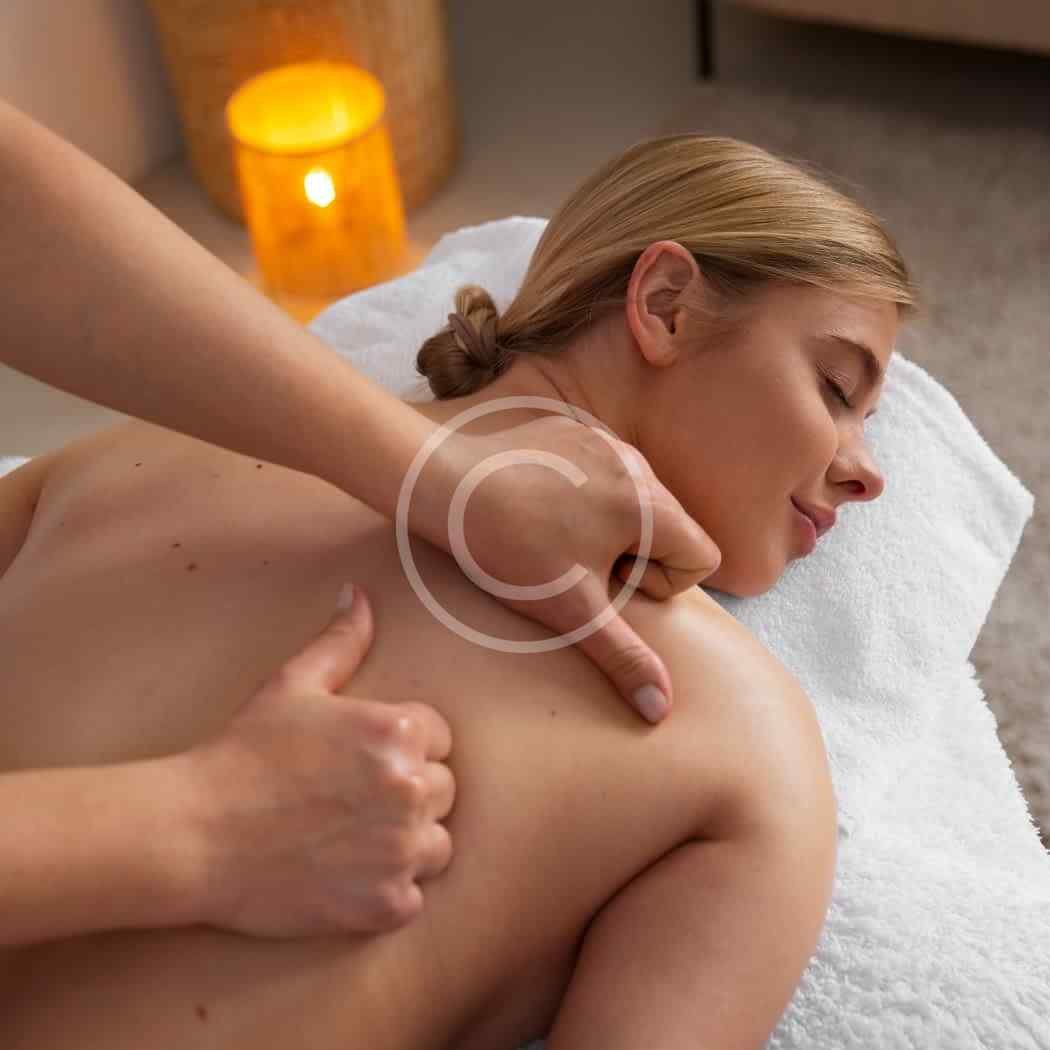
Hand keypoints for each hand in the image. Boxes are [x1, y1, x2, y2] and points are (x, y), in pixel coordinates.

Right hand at [176, 586, 455, 936]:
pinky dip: (387, 892)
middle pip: (444, 791)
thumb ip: (339, 641)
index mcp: (399, 732)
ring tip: (355, 840)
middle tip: (353, 801)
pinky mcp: (386, 903)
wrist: (196, 833)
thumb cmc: (243, 753)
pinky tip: (346, 877)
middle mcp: (411, 788)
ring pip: (436, 844)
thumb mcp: (292, 685)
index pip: (441, 738)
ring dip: (406, 843)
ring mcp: (401, 850)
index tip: (364, 762)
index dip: (405, 749)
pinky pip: (413, 896)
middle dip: (408, 793)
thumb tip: (359, 594)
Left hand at [416, 415, 720, 722]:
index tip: (606, 583)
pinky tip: (538, 510)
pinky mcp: (573, 431)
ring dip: (608, 529)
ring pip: (636, 502)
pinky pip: (603, 474)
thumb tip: (661, 708)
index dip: (658, 585)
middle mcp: (637, 464)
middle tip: (576, 566)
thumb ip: (624, 657)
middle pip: (671, 530)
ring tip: (553, 540)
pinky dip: (583, 497)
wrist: (441, 482)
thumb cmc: (508, 547)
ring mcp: (604, 441)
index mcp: (649, 504)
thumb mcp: (571, 610)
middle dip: (633, 558)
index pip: (701, 557)